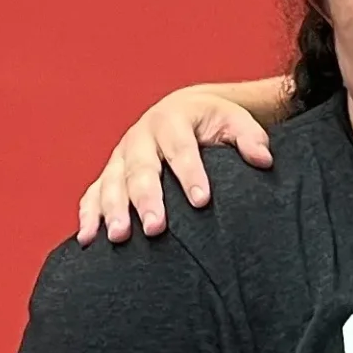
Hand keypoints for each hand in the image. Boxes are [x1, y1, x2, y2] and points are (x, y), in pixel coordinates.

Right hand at [78, 90, 274, 243]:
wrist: (180, 112)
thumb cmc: (212, 123)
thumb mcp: (233, 121)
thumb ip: (250, 138)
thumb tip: (263, 160)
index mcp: (171, 121)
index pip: (181, 149)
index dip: (190, 174)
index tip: (201, 201)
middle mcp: (140, 138)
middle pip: (141, 169)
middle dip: (147, 199)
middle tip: (156, 229)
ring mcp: (120, 157)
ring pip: (112, 183)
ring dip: (113, 210)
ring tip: (119, 237)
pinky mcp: (109, 175)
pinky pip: (92, 194)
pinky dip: (89, 215)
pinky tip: (89, 240)